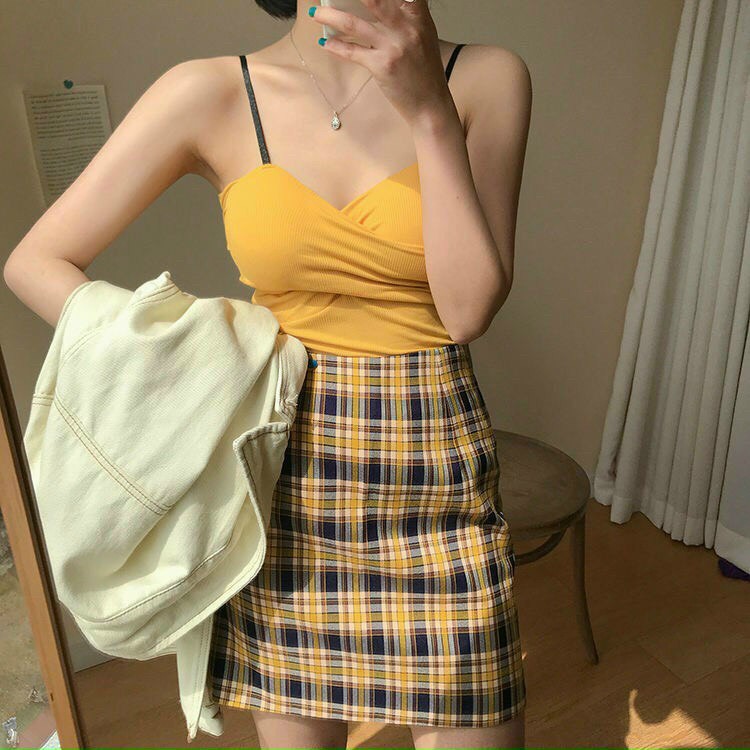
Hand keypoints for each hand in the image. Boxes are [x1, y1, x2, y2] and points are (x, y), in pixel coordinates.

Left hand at [309, 0, 453, 128]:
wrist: (430, 104)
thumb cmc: (425, 70)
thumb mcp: (423, 35)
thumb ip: (405, 16)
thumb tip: (377, 4)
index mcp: (418, 16)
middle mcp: (407, 28)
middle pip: (374, 0)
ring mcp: (393, 47)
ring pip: (355, 25)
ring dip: (331, 16)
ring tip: (316, 13)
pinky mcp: (382, 66)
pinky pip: (352, 52)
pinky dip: (336, 46)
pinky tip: (326, 42)